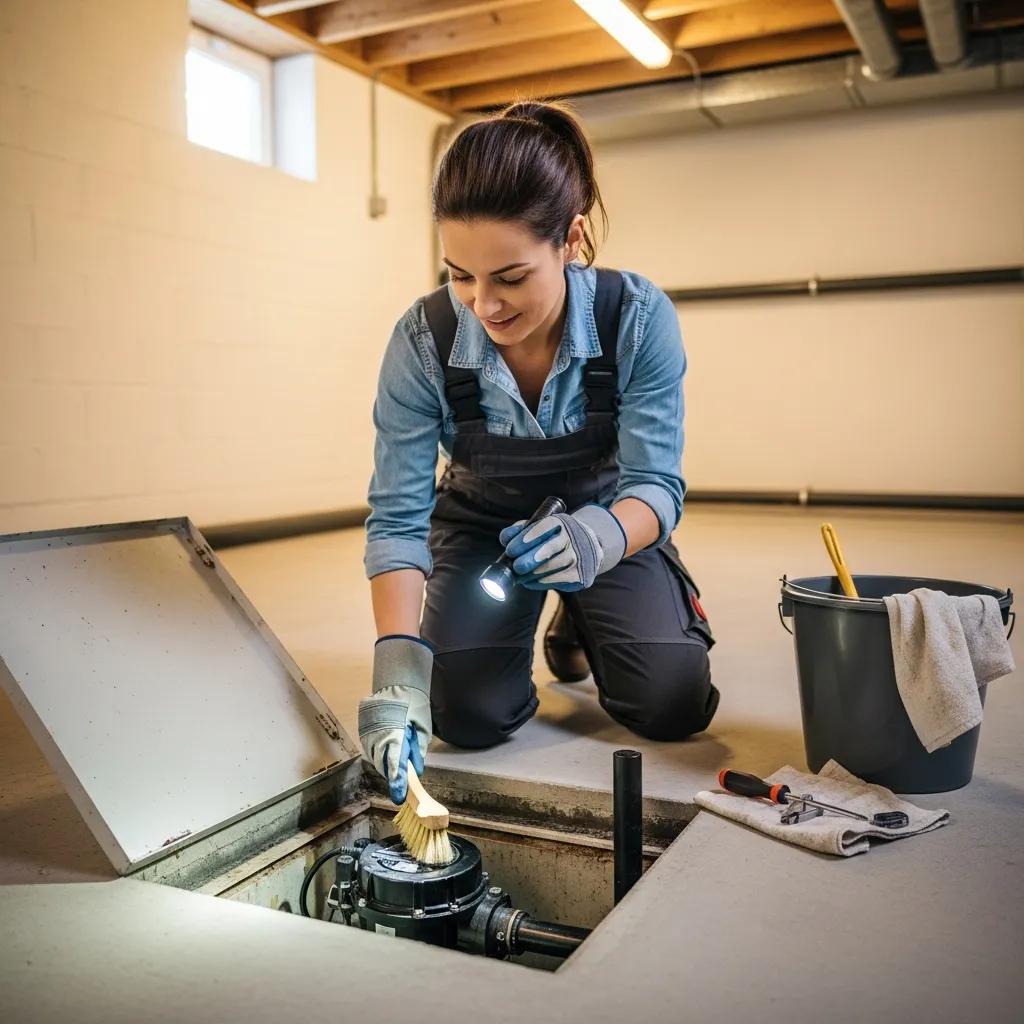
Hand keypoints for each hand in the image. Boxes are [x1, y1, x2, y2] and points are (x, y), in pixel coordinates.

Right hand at [357, 635, 432, 802]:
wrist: (397, 682)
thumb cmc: (413, 703)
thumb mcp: (422, 727)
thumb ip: (418, 749)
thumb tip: (416, 769)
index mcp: (395, 734)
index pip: (395, 764)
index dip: (398, 782)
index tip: (399, 797)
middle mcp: (379, 735)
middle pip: (383, 765)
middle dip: (393, 776)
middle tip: (403, 785)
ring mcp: (369, 732)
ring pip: (376, 758)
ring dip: (386, 765)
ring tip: (397, 766)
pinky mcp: (365, 731)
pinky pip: (372, 749)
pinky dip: (380, 755)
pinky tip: (388, 754)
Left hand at [499, 504, 626, 591]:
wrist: (588, 547)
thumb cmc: (555, 537)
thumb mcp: (541, 528)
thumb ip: (521, 530)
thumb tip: (504, 538)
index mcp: (561, 522)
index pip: (544, 527)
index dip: (526, 538)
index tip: (510, 549)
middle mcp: (573, 537)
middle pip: (549, 548)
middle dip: (529, 559)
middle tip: (515, 566)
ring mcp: (578, 557)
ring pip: (551, 567)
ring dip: (531, 574)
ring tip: (518, 576)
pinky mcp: (581, 575)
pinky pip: (557, 581)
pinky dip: (539, 583)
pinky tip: (529, 582)